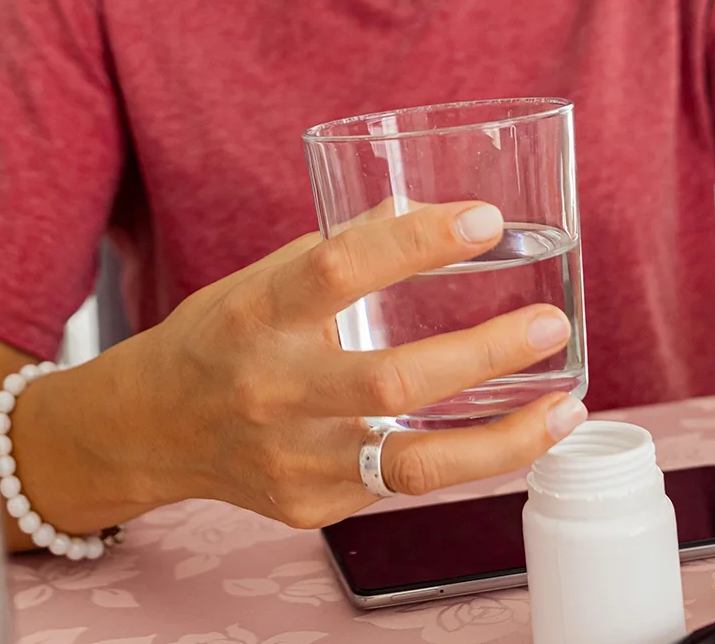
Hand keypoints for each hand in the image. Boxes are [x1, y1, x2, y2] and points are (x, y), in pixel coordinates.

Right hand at [4, 200, 585, 534]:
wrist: (147, 429)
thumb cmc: (219, 339)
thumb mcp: (264, 279)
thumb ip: (343, 252)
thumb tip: (433, 210)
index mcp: (258, 313)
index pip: (341, 268)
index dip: (417, 241)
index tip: (485, 221)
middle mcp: (273, 390)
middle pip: (393, 378)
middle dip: (486, 352)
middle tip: (549, 324)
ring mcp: (293, 458)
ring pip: (416, 462)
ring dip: (506, 438)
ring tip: (567, 410)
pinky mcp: (310, 505)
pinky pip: (403, 484)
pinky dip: (466, 461)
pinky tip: (511, 438)